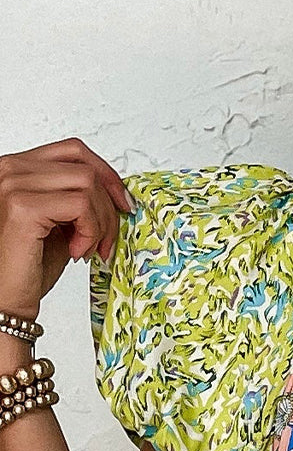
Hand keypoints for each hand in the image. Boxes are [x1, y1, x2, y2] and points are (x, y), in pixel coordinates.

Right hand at [0, 136, 133, 318]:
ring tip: (91, 248)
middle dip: (108, 205)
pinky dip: (91, 232)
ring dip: (101, 222)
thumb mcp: (61, 221)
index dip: (106, 174)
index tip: (123, 203)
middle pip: (85, 167)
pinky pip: (81, 206)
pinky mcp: (23, 207)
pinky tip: (78, 252)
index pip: (73, 151)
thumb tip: (117, 192)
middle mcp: (11, 170)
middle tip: (109, 238)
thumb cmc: (29, 265)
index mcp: (18, 169)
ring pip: (87, 184)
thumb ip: (80, 199)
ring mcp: (13, 185)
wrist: (7, 299)